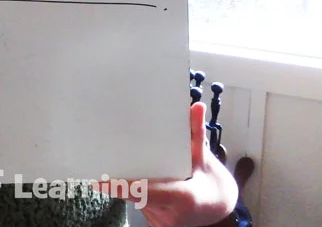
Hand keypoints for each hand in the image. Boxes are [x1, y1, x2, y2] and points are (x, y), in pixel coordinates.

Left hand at [98, 102, 237, 226]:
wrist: (221, 209)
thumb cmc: (213, 183)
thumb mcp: (205, 158)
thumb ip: (197, 133)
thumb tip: (196, 106)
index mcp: (183, 198)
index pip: (146, 192)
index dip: (122, 187)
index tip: (100, 181)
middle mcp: (171, 215)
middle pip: (137, 195)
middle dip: (123, 180)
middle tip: (104, 164)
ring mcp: (163, 224)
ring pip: (137, 202)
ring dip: (132, 186)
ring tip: (124, 169)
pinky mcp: (158, 226)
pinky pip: (141, 207)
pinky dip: (138, 194)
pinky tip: (138, 182)